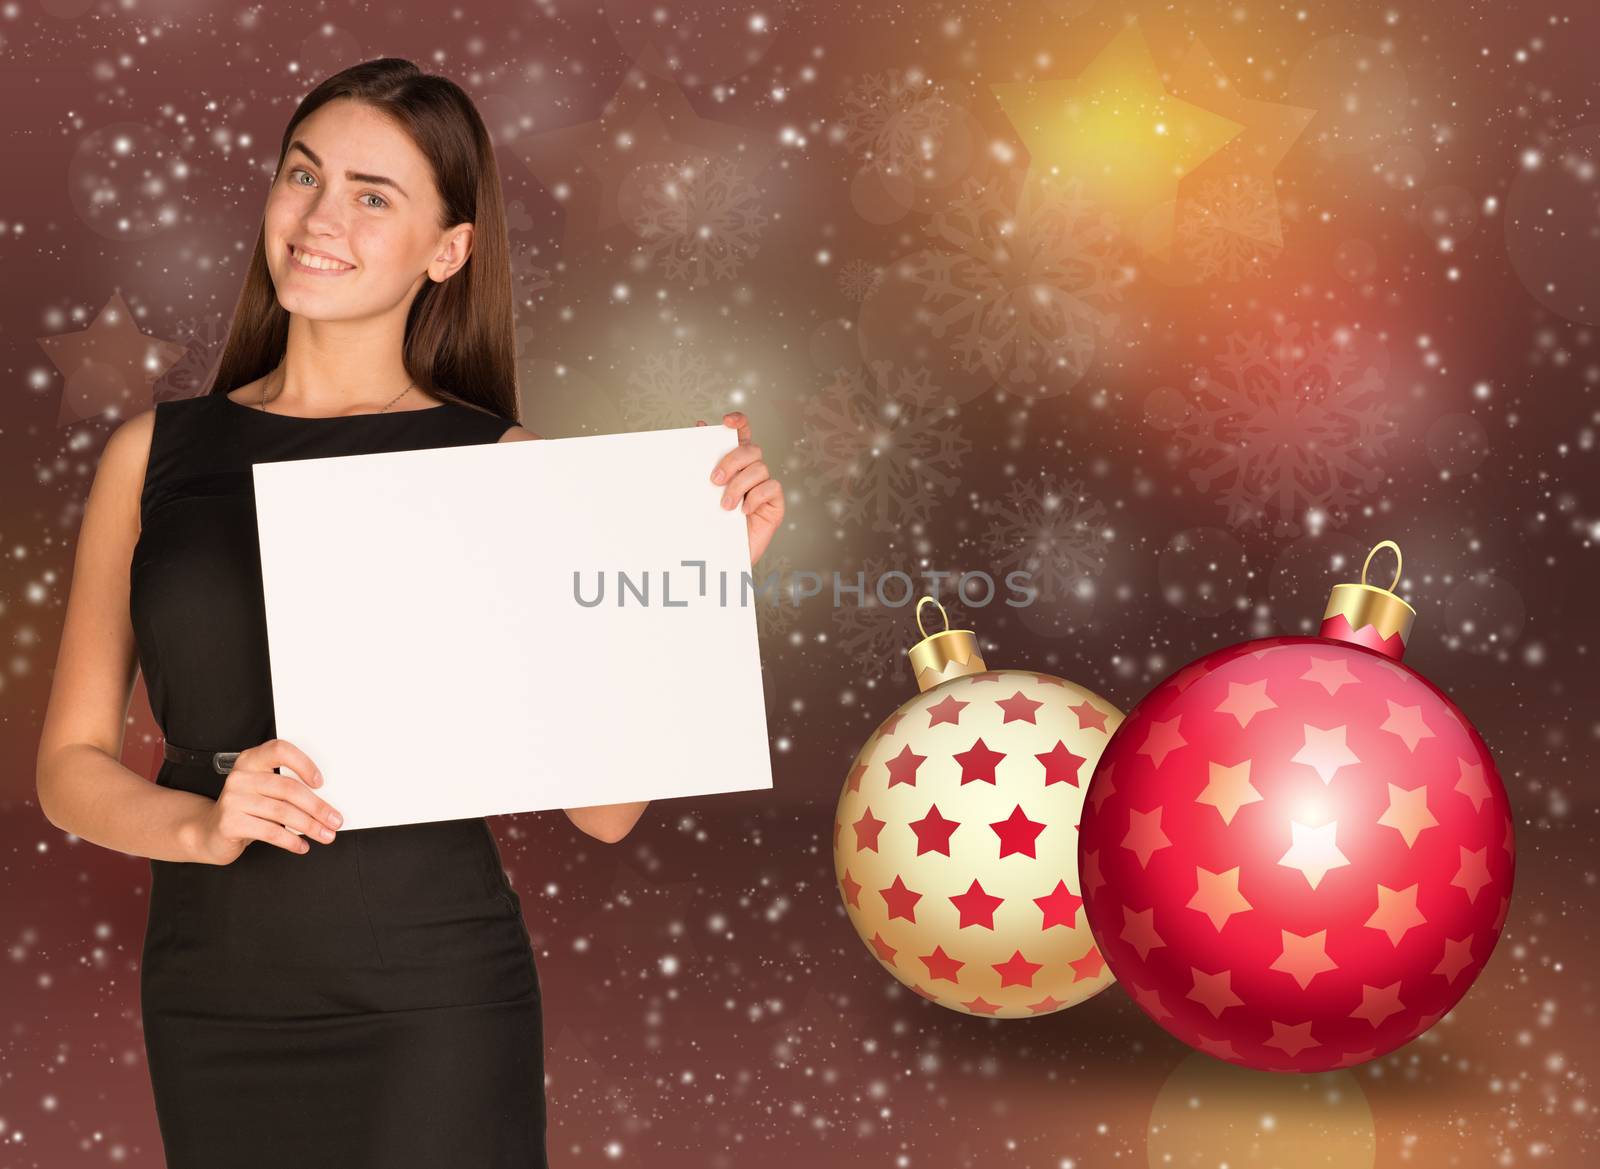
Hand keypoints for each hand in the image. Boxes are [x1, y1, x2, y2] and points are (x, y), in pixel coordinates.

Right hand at [187, 738, 344, 864]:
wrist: (210, 831)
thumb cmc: (246, 809)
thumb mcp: (264, 791)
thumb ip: (286, 788)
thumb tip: (325, 803)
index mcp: (251, 760)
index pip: (280, 750)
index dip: (303, 764)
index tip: (321, 783)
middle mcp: (240, 776)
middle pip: (288, 789)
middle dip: (317, 807)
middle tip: (335, 820)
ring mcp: (233, 799)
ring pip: (282, 812)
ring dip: (310, 826)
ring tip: (325, 835)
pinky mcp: (230, 823)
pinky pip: (270, 832)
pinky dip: (291, 841)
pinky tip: (301, 846)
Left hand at [698, 411, 783, 565]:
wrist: (719, 557)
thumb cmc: (711, 524)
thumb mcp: (702, 493)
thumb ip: (702, 463)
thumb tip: (699, 427)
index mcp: (734, 464)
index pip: (742, 434)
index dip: (739, 422)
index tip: (727, 421)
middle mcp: (751, 472)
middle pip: (751, 449)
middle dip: (732, 460)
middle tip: (714, 480)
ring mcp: (765, 487)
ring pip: (760, 468)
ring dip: (739, 485)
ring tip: (725, 506)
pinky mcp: (775, 504)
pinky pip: (771, 488)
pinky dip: (756, 497)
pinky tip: (743, 511)